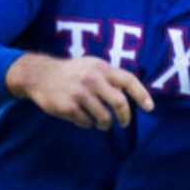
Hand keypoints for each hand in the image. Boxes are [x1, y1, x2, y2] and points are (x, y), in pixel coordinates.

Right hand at [6, 53, 153, 128]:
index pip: (128, 80)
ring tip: (100, 122)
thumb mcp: (91, 66)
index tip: (150, 108)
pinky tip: (81, 116)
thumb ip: (110, 77)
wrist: (40, 75)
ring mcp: (80, 93)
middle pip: (120, 103)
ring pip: (104, 117)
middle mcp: (92, 79)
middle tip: (124, 122)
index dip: (141, 95)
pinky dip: (87, 123)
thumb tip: (131, 95)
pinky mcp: (68, 107)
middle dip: (125, 116)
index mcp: (101, 68)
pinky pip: (86, 122)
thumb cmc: (72, 72)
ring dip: (104, 123)